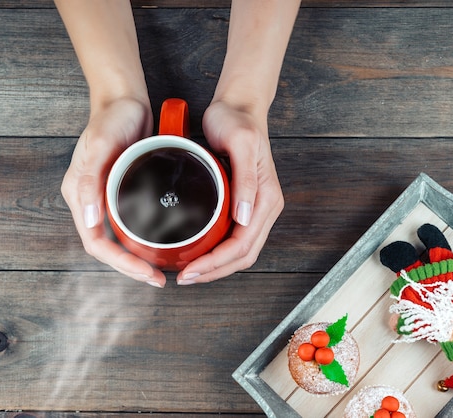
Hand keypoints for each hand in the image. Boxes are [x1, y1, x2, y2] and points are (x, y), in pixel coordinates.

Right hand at [61, 97, 167, 287]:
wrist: (125, 100)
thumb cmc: (111, 119)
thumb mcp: (99, 145)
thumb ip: (90, 180)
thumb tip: (90, 220)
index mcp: (81, 196)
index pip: (97, 243)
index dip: (121, 263)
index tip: (147, 273)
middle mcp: (93, 201)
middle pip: (109, 247)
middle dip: (132, 267)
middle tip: (158, 278)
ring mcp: (109, 197)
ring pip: (122, 237)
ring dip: (139, 256)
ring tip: (162, 267)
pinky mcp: (126, 190)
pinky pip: (133, 222)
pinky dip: (146, 236)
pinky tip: (165, 241)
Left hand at [176, 100, 283, 283]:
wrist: (237, 107)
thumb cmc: (237, 121)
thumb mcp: (241, 144)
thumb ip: (247, 180)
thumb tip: (246, 217)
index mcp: (266, 199)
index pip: (243, 245)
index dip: (217, 263)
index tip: (192, 270)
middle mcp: (263, 208)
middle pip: (242, 255)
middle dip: (214, 271)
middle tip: (185, 277)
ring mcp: (254, 208)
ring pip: (238, 251)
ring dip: (215, 267)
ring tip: (189, 272)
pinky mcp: (242, 204)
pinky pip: (232, 238)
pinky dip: (215, 252)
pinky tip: (197, 252)